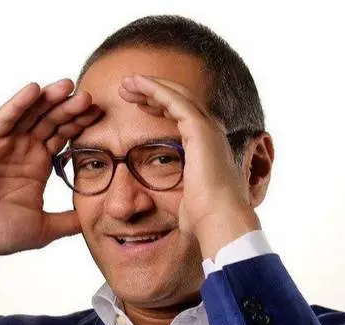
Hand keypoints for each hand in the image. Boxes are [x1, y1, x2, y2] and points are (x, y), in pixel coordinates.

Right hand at [0, 80, 101, 257]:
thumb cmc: (1, 233)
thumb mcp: (45, 227)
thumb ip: (69, 221)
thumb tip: (93, 221)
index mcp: (38, 164)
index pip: (62, 135)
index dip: (79, 123)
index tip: (99, 113)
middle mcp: (22, 150)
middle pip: (50, 120)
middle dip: (69, 108)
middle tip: (88, 96)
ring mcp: (4, 145)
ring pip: (29, 114)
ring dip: (47, 99)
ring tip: (67, 86)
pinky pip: (4, 120)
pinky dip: (18, 104)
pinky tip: (34, 90)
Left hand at [119, 74, 259, 256]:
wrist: (219, 220)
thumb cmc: (202, 218)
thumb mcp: (182, 200)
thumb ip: (172, 192)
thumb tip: (153, 204)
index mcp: (207, 148)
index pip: (183, 116)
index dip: (160, 106)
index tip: (139, 105)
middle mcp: (211, 134)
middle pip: (180, 101)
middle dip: (152, 92)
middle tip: (127, 89)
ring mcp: (208, 130)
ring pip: (177, 95)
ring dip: (150, 86)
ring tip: (126, 83)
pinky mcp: (200, 130)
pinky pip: (174, 100)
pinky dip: (155, 89)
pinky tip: (137, 84)